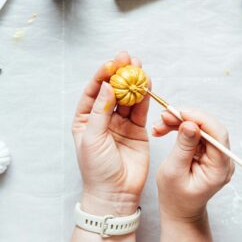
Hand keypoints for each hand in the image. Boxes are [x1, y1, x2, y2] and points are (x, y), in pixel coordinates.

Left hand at [72, 52, 150, 217]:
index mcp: (86, 119)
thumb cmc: (97, 169)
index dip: (102, 76)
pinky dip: (144, 97)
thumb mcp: (92, 138)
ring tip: (139, 66)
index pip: (93, 92)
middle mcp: (104, 118)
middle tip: (127, 58)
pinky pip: (140, 109)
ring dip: (134, 82)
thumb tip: (108, 87)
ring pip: (128, 97)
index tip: (111, 64)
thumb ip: (101, 112)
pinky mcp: (137, 128)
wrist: (116, 192)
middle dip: (119, 74)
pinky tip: (147, 84)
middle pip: (112, 91)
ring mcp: (121, 123)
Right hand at [153, 109, 233, 240]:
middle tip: (164, 116)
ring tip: (161, 123)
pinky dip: (180, 127)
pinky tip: (166, 128)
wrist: (179, 208)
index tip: (178, 113)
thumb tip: (190, 123)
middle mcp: (222, 159)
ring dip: (179, 121)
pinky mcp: (207, 151)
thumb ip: (184, 147)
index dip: (199, 119)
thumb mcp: (174, 171)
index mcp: (220, 168)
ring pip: (200, 126)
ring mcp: (215, 154)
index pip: (217, 134)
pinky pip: (195, 132)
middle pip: (209, 127)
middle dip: (186, 117)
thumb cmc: (175, 196)